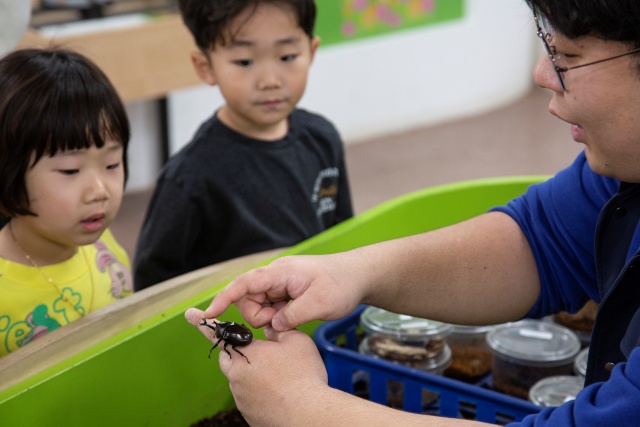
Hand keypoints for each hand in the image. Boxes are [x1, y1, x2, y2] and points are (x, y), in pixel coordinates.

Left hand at [185, 307, 328, 425]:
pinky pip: (250, 396)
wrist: (307, 415)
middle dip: (239, 352)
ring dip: (253, 374)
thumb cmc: (302, 376)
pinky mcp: (249, 413)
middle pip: (229, 358)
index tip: (190, 314)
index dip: (204, 323)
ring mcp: (241, 397)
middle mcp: (237, 376)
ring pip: (240, 379)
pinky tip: (281, 392)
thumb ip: (279, 330)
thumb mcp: (296, 340)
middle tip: (261, 354)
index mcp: (245, 353)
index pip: (220, 333)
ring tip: (281, 377)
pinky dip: (261, 392)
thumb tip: (270, 331)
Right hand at [204, 254, 363, 330]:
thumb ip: (291, 316)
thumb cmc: (341, 284)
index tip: (209, 314)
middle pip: (248, 300)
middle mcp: (275, 276)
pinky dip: (278, 318)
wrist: (359, 276)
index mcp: (280, 272)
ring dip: (270, 319)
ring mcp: (280, 285)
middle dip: (259, 317)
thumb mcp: (319, 304)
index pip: (244, 283)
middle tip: (283, 322)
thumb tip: (272, 326)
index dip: (224, 298)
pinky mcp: (285, 293)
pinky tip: (295, 318)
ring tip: (295, 318)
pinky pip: (270, 309)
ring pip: (258, 307)